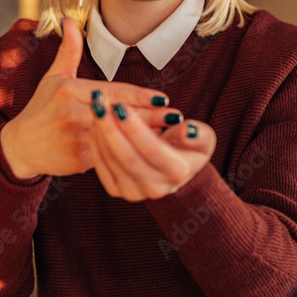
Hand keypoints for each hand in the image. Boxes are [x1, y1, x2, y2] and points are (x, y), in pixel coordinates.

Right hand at [0, 19, 177, 179]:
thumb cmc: (39, 109)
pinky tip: (147, 153)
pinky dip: (129, 154)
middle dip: (151, 117)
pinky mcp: (80, 160)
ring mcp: (77, 138)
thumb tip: (70, 20)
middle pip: (120, 114)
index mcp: (69, 91)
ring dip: (144, 138)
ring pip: (118, 136)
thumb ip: (69, 51)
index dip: (140, 97)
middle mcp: (74, 114)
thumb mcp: (52, 78)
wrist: (20, 147)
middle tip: (176, 116)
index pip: (112, 92)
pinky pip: (109, 155)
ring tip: (170, 135)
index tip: (164, 99)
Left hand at [89, 101, 216, 200]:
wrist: (174, 168)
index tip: (120, 105)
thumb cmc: (188, 146)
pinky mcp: (116, 190)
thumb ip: (198, 134)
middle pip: (127, 157)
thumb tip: (187, 130)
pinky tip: (94, 124)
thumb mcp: (202, 137)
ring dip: (100, 134)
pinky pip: (101, 166)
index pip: (151, 149)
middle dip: (110, 128)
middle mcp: (155, 188)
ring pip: (110, 161)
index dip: (134, 128)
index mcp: (177, 172)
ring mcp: (134, 192)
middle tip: (99, 104)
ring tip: (95, 109)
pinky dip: (95, 144)